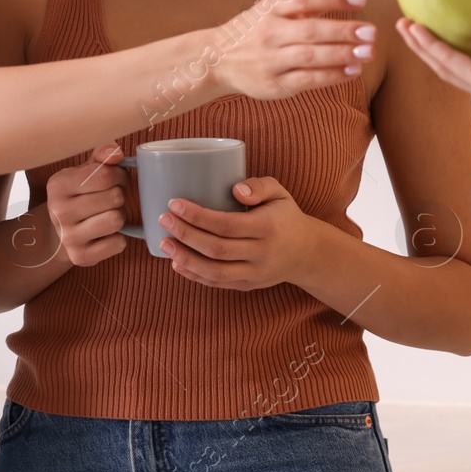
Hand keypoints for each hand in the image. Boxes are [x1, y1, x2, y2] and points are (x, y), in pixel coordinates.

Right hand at [46, 144, 129, 266]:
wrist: (59, 233)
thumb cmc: (78, 195)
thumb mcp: (84, 170)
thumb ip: (102, 155)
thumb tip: (117, 153)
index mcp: (58, 185)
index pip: (106, 175)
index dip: (120, 175)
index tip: (117, 178)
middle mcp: (59, 212)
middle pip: (115, 197)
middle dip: (119, 195)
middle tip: (111, 198)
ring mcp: (68, 237)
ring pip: (117, 220)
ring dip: (119, 215)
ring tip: (107, 213)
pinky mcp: (80, 257)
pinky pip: (118, 243)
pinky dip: (118, 237)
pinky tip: (105, 233)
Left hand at [157, 177, 326, 290]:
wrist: (306, 253)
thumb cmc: (286, 216)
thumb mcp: (280, 193)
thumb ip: (259, 185)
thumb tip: (235, 189)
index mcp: (267, 228)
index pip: (226, 224)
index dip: (197, 216)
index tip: (174, 204)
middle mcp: (262, 254)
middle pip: (216, 249)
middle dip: (186, 235)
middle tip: (164, 219)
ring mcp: (255, 274)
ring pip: (215, 272)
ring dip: (185, 259)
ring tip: (165, 244)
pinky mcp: (248, 286)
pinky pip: (218, 284)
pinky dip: (195, 276)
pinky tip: (177, 263)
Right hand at [212, 0, 375, 100]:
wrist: (219, 59)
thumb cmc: (261, 27)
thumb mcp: (286, 6)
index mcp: (273, 7)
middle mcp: (270, 32)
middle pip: (310, 30)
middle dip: (343, 31)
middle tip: (371, 32)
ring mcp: (270, 60)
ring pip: (309, 57)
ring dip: (341, 55)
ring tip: (367, 52)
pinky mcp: (274, 84)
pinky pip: (306, 80)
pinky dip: (331, 76)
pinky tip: (352, 71)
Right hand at [395, 0, 470, 106]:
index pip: (465, 56)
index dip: (441, 39)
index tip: (423, 19)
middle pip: (448, 65)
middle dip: (422, 46)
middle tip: (404, 23)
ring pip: (444, 68)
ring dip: (420, 47)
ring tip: (403, 26)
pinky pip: (452, 64)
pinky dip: (432, 48)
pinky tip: (417, 30)